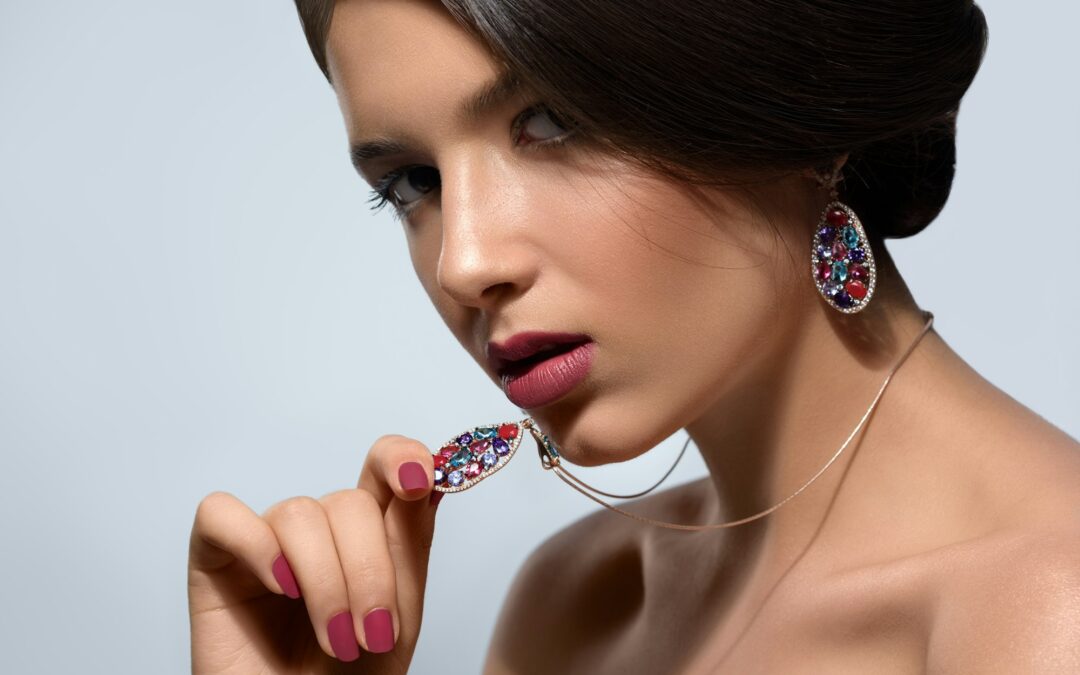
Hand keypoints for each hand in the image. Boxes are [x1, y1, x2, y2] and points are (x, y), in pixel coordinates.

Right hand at [187, 435, 442, 673]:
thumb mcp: (399, 612)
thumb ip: (411, 541)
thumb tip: (432, 473)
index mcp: (367, 533)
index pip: (383, 464)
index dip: (401, 457)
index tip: (419, 481)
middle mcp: (318, 529)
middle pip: (348, 502)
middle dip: (369, 572)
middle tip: (372, 635)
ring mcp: (265, 541)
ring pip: (298, 514)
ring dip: (325, 582)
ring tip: (335, 642)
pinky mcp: (214, 559)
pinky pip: (221, 515)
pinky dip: (255, 545)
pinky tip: (281, 588)